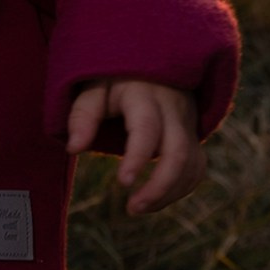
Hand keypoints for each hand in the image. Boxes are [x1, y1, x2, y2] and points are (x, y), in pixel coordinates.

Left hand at [64, 78, 203, 216]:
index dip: (138, 156)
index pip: (147, 128)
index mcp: (144, 95)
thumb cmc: (114, 79)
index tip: (123, 182)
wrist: (151, 61)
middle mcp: (172, 109)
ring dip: (169, 193)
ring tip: (137, 208)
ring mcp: (187, 123)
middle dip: (159, 186)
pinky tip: (156, 199)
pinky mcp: (193, 135)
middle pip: (178, 151)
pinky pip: (196, 167)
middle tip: (132, 209)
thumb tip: (73, 149)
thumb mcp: (94, 88)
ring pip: (191, 163)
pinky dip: (180, 188)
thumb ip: (83, 116)